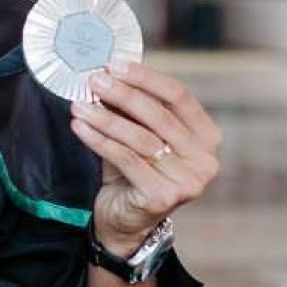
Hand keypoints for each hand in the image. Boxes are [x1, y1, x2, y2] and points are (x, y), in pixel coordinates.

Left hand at [70, 61, 220, 254]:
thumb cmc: (135, 171)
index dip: (146, 77)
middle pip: (160, 115)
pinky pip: (126, 160)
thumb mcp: (139, 134)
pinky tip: (80, 128)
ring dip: (105, 117)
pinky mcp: (163, 198)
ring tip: (79, 105)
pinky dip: (100, 140)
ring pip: (141, 138)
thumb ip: (132, 108)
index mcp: (207, 136)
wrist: (126, 221)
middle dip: (123, 94)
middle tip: (94, 80)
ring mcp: (188, 182)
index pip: (179, 95)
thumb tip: (107, 73)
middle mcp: (205, 160)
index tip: (114, 64)